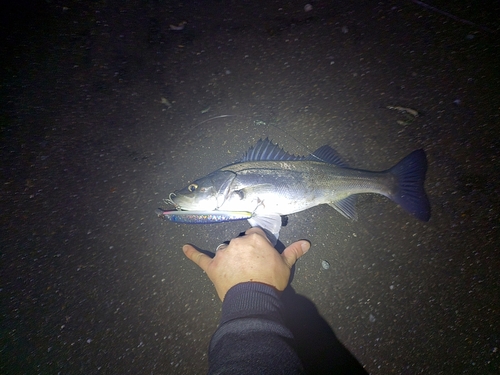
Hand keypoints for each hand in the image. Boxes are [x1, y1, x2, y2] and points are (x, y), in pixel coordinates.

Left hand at [182, 227, 309, 300]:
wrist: (254, 300)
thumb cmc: (271, 281)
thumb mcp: (285, 266)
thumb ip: (293, 252)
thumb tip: (307, 243)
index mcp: (255, 239)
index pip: (255, 235)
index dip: (257, 244)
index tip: (260, 254)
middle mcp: (238, 242)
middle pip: (239, 242)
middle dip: (243, 251)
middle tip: (250, 266)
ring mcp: (223, 253)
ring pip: (224, 249)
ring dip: (227, 256)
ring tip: (235, 271)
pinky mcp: (212, 266)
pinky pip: (200, 258)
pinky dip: (192, 253)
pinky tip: (184, 248)